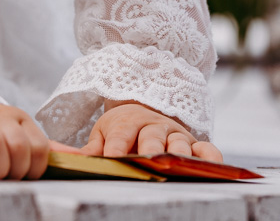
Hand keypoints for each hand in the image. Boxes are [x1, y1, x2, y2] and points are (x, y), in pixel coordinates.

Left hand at [81, 100, 222, 161]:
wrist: (144, 111)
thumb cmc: (121, 129)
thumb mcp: (103, 134)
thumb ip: (89, 148)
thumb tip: (67, 156)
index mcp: (128, 122)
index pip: (121, 135)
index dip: (117, 146)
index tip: (112, 157)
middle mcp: (153, 127)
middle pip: (151, 138)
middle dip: (149, 149)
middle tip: (147, 160)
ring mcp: (175, 134)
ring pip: (179, 143)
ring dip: (178, 153)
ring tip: (176, 165)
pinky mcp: (194, 143)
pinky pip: (207, 149)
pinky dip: (211, 157)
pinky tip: (212, 168)